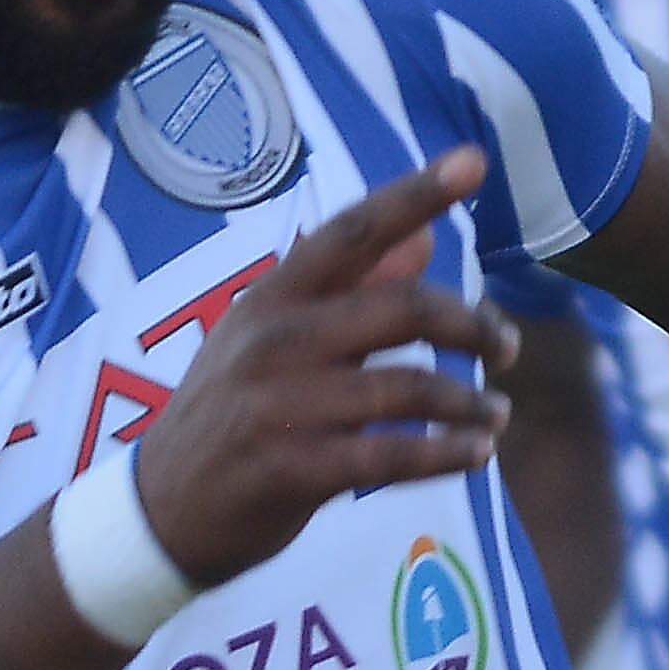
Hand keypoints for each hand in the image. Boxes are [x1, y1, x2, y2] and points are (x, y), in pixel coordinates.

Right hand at [131, 149, 517, 587]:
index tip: (473, 162)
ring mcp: (282, 405)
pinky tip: (475, 454)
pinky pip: (392, 455)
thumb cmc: (231, 413)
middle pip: (402, 308)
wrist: (162, 507)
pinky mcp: (293, 468)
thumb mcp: (274, 339)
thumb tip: (426, 238)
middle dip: (470, 325)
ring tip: (496, 415)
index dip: (415, 193)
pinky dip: (446, 454)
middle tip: (506, 347)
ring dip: (467, 400)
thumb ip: (353, 290)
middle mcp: (275, 340)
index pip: (353, 232)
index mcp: (272, 297)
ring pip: (408, 386)